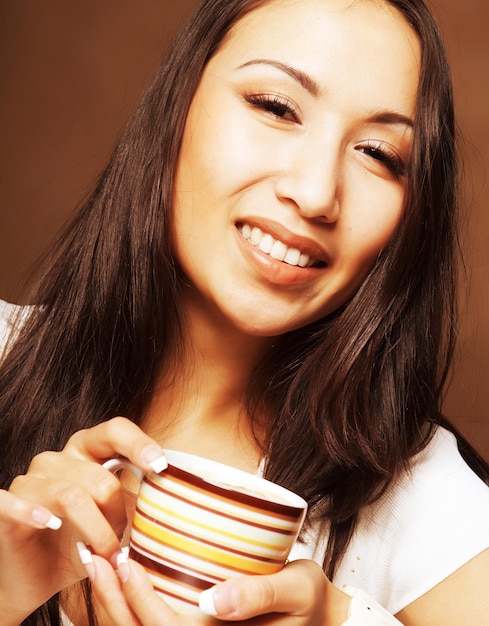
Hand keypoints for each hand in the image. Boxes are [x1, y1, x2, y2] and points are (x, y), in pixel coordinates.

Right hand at [1, 417, 165, 621]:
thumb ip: (136, 503)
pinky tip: (48, 523)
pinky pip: (16, 501)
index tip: (161, 467)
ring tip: (102, 555)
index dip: (139, 444)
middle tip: (121, 543)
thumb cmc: (80, 541)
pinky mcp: (5, 505)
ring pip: (71, 495)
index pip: (115, 430)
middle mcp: (58, 459)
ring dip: (94, 531)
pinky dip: (33, 511)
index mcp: (87, 452)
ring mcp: (30, 480)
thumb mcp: (114, 520)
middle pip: (101, 476)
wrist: (36, 577)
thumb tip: (171, 496)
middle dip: (118, 515)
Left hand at [85, 553, 349, 624]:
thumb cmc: (311, 602)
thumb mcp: (297, 591)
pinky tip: (121, 573)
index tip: (123, 561)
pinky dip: (129, 602)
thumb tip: (216, 600)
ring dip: (114, 601)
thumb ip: (260, 594)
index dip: (139, 602)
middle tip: (93, 555)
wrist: (321, 616)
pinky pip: (155, 622)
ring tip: (97, 561)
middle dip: (112, 599)